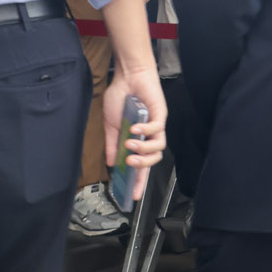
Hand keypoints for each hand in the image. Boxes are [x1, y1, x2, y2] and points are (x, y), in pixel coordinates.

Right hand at [102, 63, 167, 203]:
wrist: (127, 76)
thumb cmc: (120, 98)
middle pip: (154, 160)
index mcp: (137, 140)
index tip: (133, 196)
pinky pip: (157, 128)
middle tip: (128, 162)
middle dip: (141, 166)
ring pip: (159, 147)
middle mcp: (149, 135)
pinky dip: (146, 130)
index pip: (141, 165)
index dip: (138, 181)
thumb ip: (112, 144)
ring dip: (144, 149)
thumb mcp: (111, 125)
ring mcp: (156, 125)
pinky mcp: (160, 114)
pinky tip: (135, 128)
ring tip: (130, 144)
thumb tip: (111, 163)